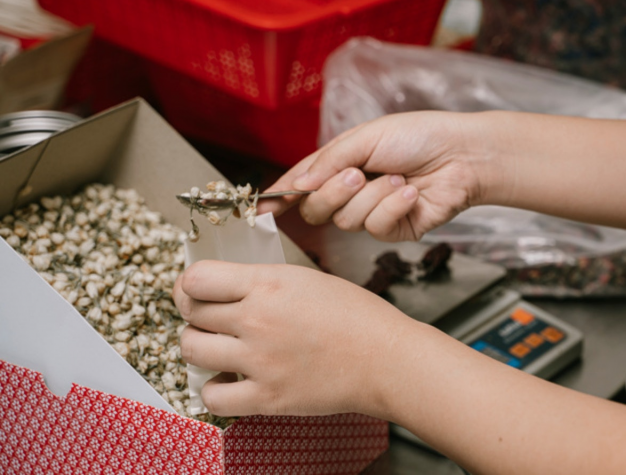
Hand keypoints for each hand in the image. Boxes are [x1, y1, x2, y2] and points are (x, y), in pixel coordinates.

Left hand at [173, 260, 419, 417]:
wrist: (386, 358)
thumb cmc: (356, 315)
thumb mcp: (307, 278)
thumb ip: (262, 281)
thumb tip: (223, 287)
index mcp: (269, 283)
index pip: (196, 279)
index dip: (190, 284)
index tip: (197, 290)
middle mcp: (257, 319)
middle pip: (191, 312)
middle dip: (196, 313)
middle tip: (211, 318)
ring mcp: (259, 360)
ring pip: (191, 349)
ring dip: (198, 346)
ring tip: (218, 346)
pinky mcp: (266, 397)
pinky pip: (212, 396)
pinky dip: (214, 388)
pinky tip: (230, 380)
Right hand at [261, 111, 506, 241]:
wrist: (462, 154)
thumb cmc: (418, 136)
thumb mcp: (366, 138)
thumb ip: (328, 161)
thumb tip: (296, 184)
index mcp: (340, 164)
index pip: (300, 183)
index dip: (279, 196)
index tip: (259, 209)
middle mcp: (351, 191)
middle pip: (315, 210)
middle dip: (333, 192)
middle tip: (357, 174)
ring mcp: (372, 213)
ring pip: (345, 221)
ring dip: (373, 196)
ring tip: (399, 177)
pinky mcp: (394, 230)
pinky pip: (375, 228)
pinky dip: (392, 207)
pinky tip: (411, 192)